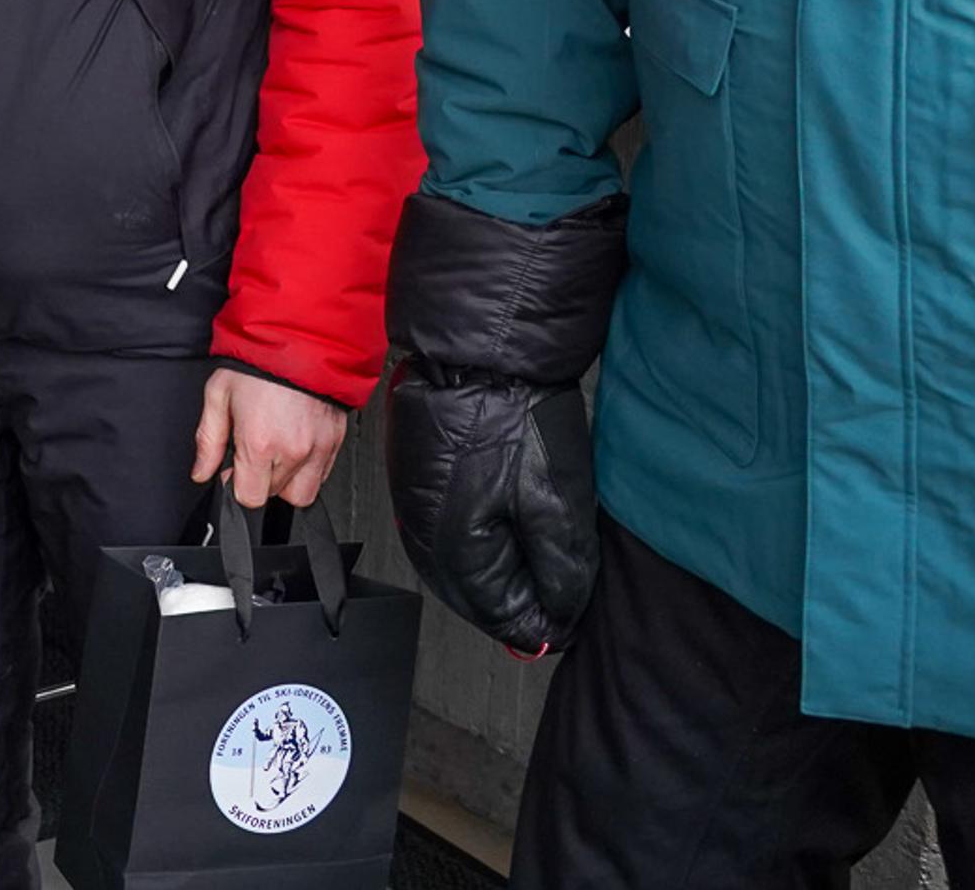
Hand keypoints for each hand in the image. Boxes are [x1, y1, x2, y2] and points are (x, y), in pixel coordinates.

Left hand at [195, 368, 348, 509]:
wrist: (301, 336)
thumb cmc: (260, 360)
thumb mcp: (218, 394)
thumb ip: (208, 440)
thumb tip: (201, 471)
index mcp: (260, 443)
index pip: (249, 498)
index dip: (236, 485)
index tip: (234, 468)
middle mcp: (293, 451)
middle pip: (273, 495)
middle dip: (259, 478)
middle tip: (253, 449)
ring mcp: (319, 448)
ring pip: (302, 493)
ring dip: (286, 481)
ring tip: (276, 452)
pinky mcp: (336, 441)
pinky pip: (323, 475)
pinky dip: (308, 468)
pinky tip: (294, 443)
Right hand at [383, 190, 624, 654]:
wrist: (476, 348)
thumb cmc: (512, 412)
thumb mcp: (556, 506)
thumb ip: (557, 572)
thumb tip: (555, 617)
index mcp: (456, 547)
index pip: (497, 611)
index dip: (536, 624)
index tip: (562, 627)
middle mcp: (423, 532)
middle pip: (470, 593)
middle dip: (512, 602)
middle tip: (552, 607)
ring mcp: (412, 502)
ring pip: (454, 563)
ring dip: (492, 573)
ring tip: (532, 571)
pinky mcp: (413, 475)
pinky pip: (442, 529)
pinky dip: (473, 541)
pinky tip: (500, 530)